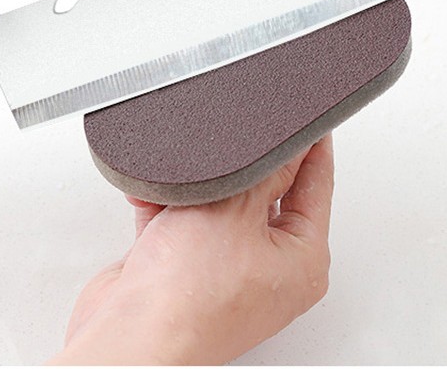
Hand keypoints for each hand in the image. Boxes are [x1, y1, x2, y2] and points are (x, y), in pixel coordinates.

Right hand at [51, 136, 333, 364]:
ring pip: (217, 201)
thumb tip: (287, 139)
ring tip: (184, 173)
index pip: (317, 183)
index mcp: (301, 261)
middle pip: (263, 190)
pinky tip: (154, 192)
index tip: (301, 112)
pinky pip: (181, 217)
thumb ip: (265, 166)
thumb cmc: (189, 297)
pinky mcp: (184, 265)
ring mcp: (224, 266)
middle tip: (233, 135)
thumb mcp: (235, 207)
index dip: (309, 142)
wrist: (129, 333)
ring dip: (194, 183)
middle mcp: (267, 267)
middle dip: (238, 163)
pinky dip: (166, 201)